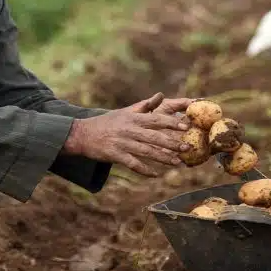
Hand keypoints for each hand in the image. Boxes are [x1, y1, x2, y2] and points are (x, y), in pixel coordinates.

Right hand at [63, 92, 192, 176]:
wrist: (83, 134)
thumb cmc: (107, 122)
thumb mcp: (125, 111)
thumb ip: (144, 105)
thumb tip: (161, 95)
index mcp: (134, 118)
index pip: (157, 120)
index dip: (172, 123)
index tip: (187, 126)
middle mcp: (130, 130)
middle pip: (155, 137)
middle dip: (173, 143)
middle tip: (188, 148)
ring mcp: (122, 143)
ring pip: (147, 152)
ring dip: (163, 158)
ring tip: (177, 163)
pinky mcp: (115, 155)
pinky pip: (133, 164)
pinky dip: (145, 170)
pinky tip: (155, 174)